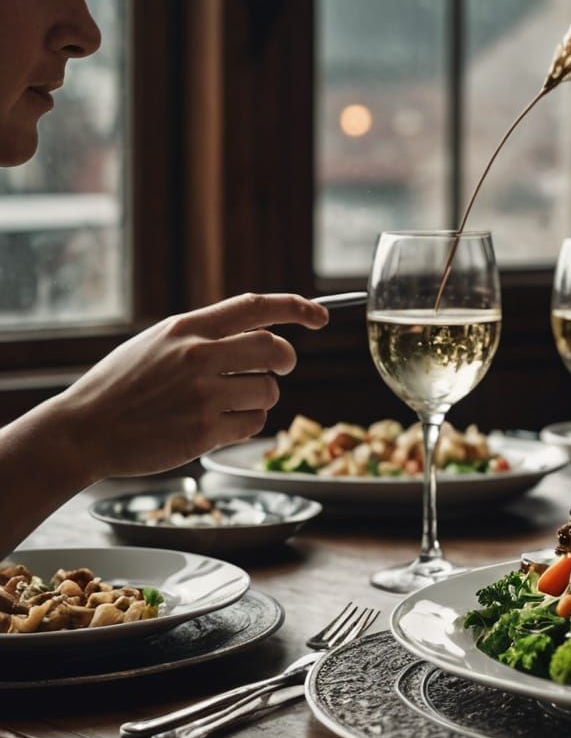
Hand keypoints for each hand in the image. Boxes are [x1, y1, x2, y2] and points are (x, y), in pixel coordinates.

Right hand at [45, 293, 328, 481]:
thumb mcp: (157, 344)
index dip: (297, 307)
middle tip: (279, 369)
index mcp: (186, 328)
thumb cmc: (120, 387)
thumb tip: (260, 334)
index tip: (321, 316)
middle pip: (276, 349)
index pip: (256, 306)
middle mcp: (198, 356)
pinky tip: (218, 426)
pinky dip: (246, 425)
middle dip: (285, 360)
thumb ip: (204, 336)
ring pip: (268, 391)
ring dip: (261, 398)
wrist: (80, 431)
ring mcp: (202, 394)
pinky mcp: (204, 431)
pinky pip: (253, 424)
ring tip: (227, 404)